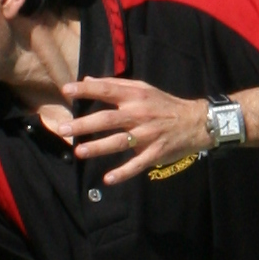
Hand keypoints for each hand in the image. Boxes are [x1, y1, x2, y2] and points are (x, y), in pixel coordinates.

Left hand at [61, 73, 216, 184]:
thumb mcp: (143, 89)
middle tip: (63, 129)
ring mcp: (147, 135)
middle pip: (108, 119)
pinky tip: (108, 179)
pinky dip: (124, 172)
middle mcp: (139, 114)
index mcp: (135, 97)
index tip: (66, 90)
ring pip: (119, 142)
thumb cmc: (164, 104)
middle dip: (84, 124)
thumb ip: (115, 85)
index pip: (107, 90)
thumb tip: (87, 80)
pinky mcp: (154, 153)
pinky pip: (137, 164)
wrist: (196, 122)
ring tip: (79, 152)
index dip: (87, 90)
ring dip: (98, 147)